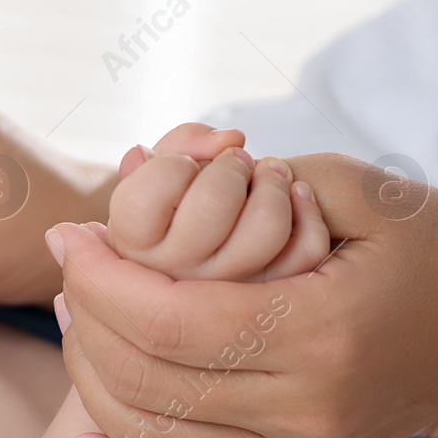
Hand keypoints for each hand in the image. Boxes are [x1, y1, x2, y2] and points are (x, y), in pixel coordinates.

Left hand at [52, 153, 437, 437]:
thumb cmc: (421, 247)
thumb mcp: (356, 189)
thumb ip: (255, 182)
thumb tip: (143, 176)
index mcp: (322, 329)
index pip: (170, 319)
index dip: (100, 279)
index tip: (71, 236)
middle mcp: (308, 409)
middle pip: (149, 381)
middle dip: (85, 318)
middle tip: (69, 270)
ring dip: (89, 384)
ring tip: (74, 323)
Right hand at [107, 124, 328, 281]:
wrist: (198, 253)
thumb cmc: (176, 203)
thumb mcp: (159, 171)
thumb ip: (180, 144)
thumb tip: (229, 142)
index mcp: (131, 246)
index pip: (144, 197)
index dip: (172, 164)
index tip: (183, 164)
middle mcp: (175, 277)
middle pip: (212, 204)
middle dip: (230, 167)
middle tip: (235, 161)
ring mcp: (226, 291)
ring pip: (265, 229)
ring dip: (274, 184)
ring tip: (267, 175)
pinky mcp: (274, 296)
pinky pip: (305, 251)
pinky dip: (306, 210)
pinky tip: (294, 196)